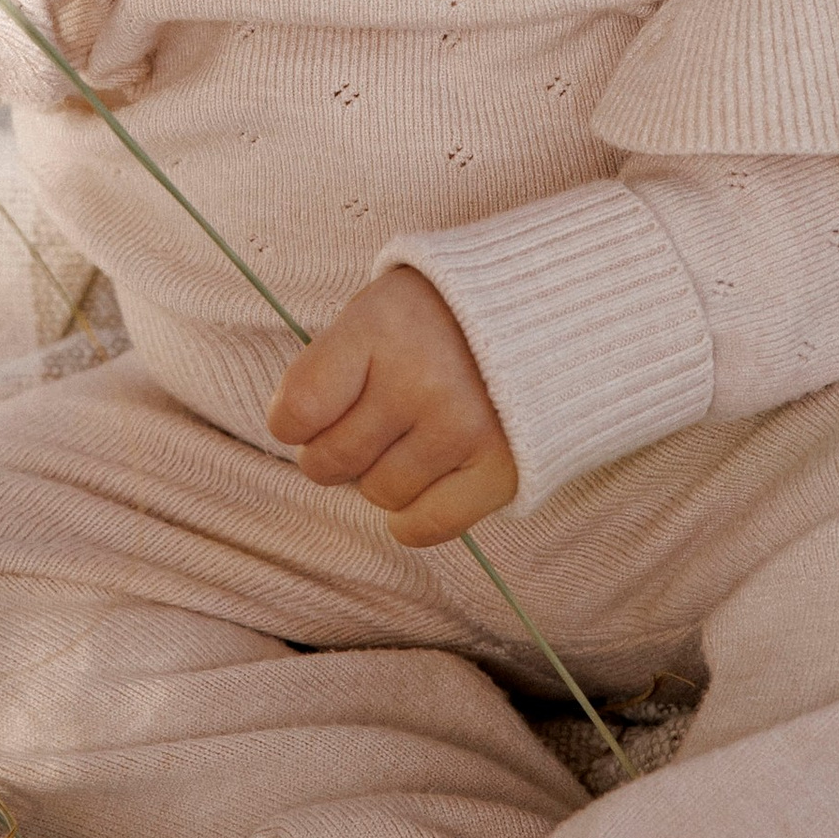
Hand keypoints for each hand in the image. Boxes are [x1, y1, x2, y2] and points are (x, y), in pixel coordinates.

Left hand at [266, 266, 517, 546]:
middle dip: (335, 452)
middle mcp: (419, 379)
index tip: (309, 415)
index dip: (292, 423)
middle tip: (364, 427)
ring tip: (410, 438)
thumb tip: (297, 435)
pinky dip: (412, 518)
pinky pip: (424, 527)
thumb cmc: (440, 317)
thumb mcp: (378, 310)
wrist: (546, 312)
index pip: (299, 409)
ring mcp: (461, 427)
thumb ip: (333, 366)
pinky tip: (422, 482)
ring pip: (378, 494)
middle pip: (332, 461)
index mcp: (379, 327)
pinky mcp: (499, 470)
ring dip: (382, 476)